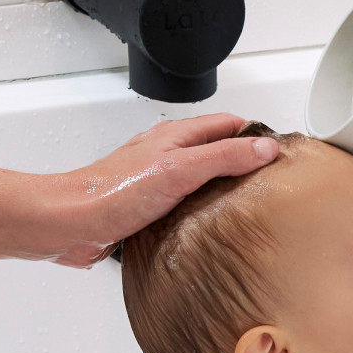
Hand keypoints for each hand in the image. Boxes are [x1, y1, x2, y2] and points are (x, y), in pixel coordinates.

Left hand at [0, 113, 278, 265]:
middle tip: (273, 178)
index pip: (229, 125)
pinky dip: (203, 211)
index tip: (282, 151)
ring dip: (224, 187)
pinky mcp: (147, 209)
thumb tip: (265, 148)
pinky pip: (185, 204)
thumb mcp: (181, 169)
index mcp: (176, 137)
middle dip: (245, 161)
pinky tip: (212, 227)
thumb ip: (224, 157)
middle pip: (217, 151)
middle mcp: (166, 155)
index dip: (257, 133)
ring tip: (250, 204)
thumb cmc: (114, 193)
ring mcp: (156, 182)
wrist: (71, 224)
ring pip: (201, 179)